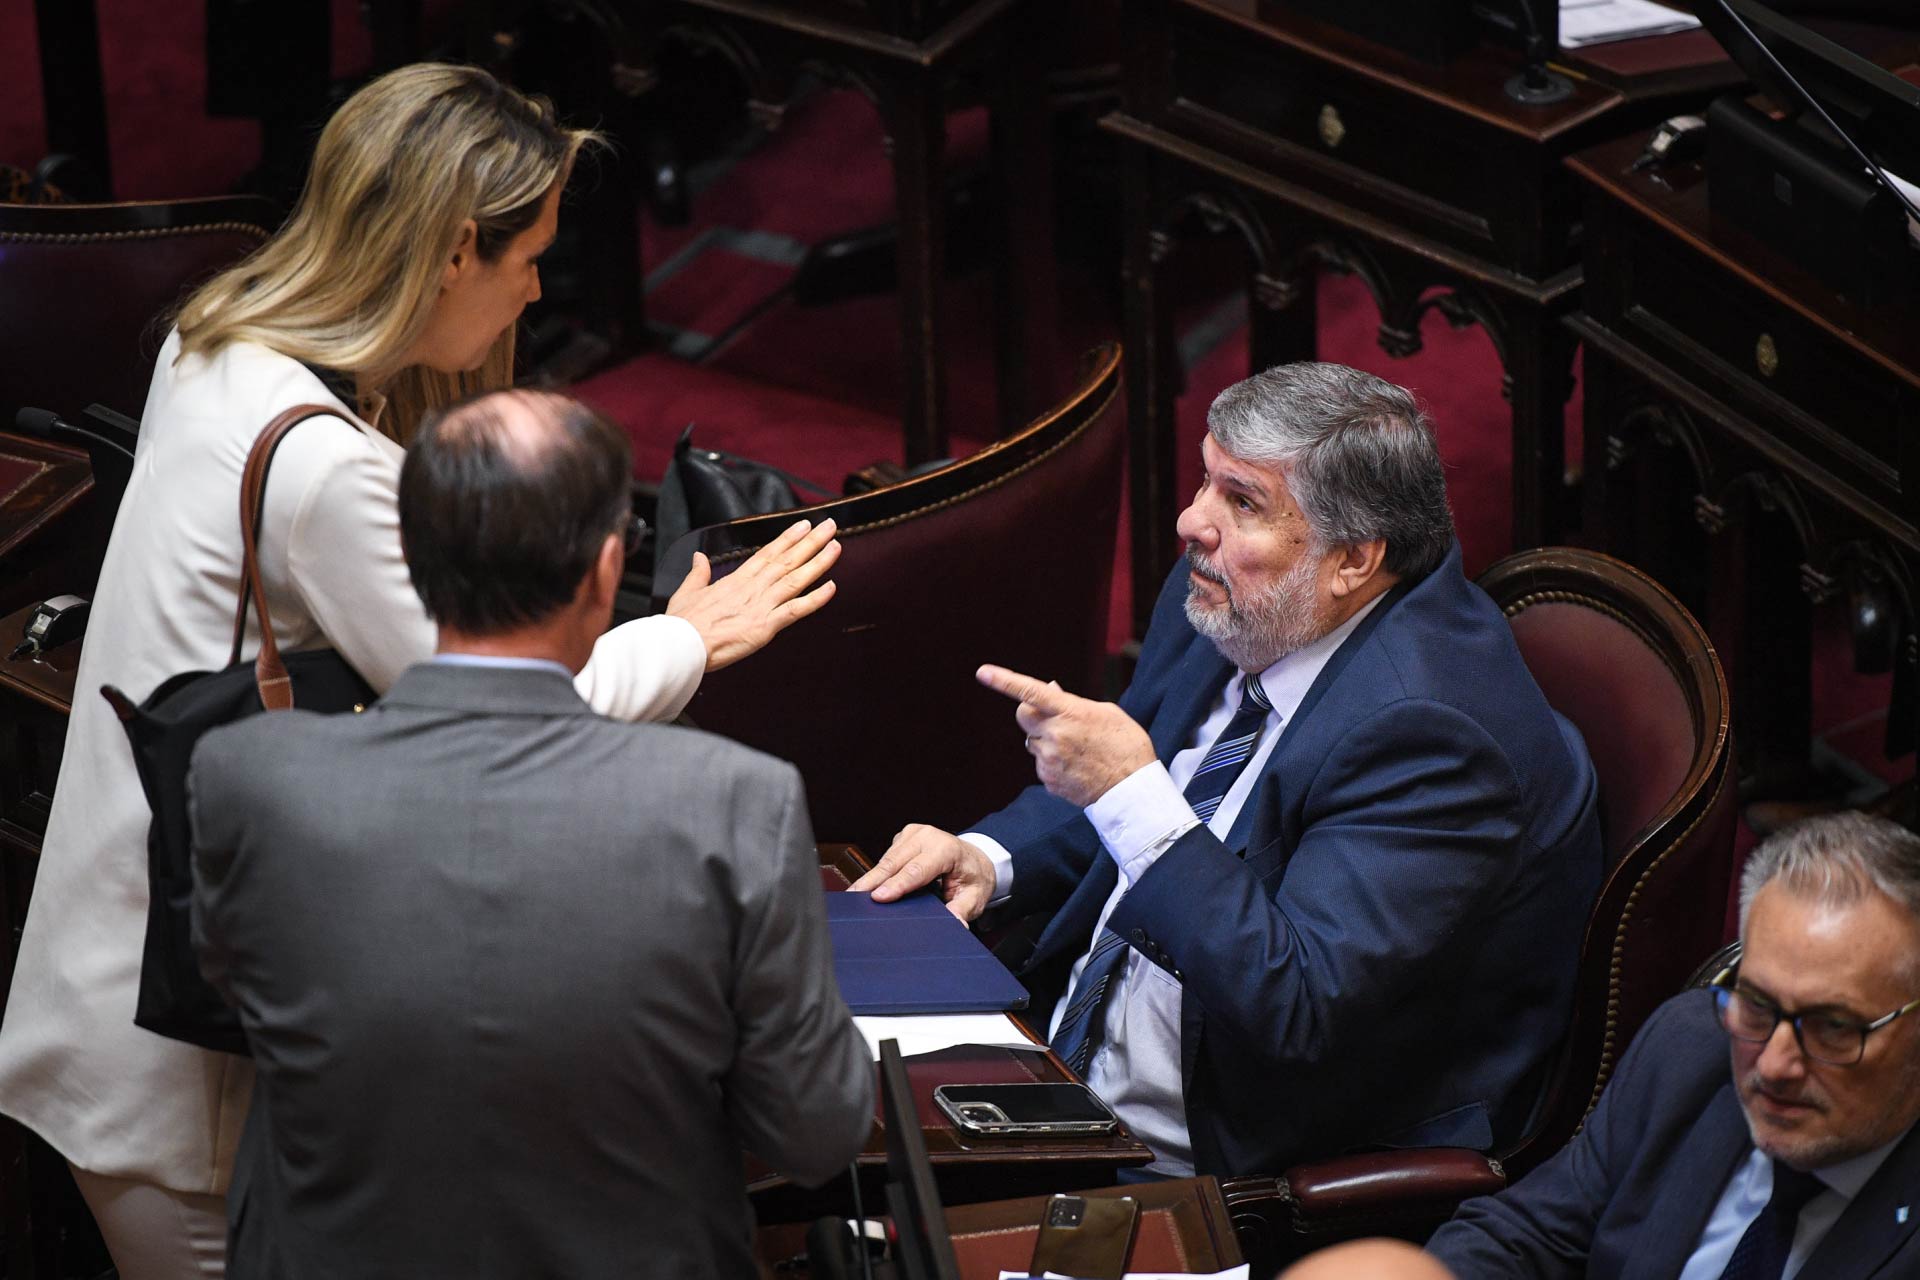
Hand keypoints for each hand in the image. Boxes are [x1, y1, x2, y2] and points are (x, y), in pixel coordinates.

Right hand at [667, 518, 839, 671]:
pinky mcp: (765, 626)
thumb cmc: (682, 623)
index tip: (804, 525)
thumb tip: (699, 557)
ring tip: (835, 546)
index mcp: (736, 580)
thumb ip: (698, 573)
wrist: (681, 644)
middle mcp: (753, 588)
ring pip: (796, 579)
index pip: (767, 553)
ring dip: (818, 562)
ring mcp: (761, 605)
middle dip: (811, 542)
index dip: (788, 538)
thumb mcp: (687, 591)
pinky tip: (832, 587)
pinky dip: (815, 599)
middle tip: (830, 526)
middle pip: (787, 560)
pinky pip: (795, 610)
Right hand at [849, 824, 997, 922]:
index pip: (917, 870)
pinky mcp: (903, 837)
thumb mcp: (975, 898)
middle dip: (872, 881)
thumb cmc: (973, 877)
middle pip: (894, 863)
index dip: (896, 885)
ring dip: (872, 878)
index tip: (877, 897)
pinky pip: (886, 857)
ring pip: (886, 859)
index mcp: (947, 849)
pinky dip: (878, 873)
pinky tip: (869, 888)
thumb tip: (954, 923)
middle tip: (853, 898)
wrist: (976, 859)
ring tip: (854, 896)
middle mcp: (928, 836)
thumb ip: (962, 910)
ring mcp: (914, 834)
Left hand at [977, 664, 1154, 807]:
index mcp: (1070, 712)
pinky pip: (1041, 765)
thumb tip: (1050, 690)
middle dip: (1032, 713)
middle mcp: (1055, 735)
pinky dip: (1054, 763)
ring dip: (1047, 741)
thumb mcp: (1106, 713)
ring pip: (1033, 743)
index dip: (1004, 681)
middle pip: (1023, 716)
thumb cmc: (1126, 746)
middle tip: (1053, 718)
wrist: (1133, 790)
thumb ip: (1073, 702)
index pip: (1031, 692)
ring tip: (1078, 751)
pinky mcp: (1049, 781)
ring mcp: (1050, 760)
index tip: (983, 673)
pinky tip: (1077, 767)